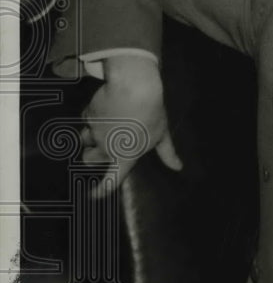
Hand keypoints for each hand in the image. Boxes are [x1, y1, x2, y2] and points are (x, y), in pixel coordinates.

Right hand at [80, 54, 181, 197]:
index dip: (101, 190)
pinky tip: (102, 109)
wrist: (133, 88)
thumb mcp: (161, 134)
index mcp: (125, 156)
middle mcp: (107, 148)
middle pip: (89, 160)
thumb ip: (167, 152)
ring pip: (84, 141)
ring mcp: (95, 132)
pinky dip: (92, 117)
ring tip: (99, 130)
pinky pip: (86, 120)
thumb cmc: (151, 113)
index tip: (93, 195)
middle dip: (91, 158)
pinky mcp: (88, 115)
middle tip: (98, 152)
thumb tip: (178, 167)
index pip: (111, 180)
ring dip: (88, 139)